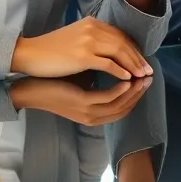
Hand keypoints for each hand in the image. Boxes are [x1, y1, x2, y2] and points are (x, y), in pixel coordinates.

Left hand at [9, 76, 150, 125]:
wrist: (31, 87)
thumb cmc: (56, 81)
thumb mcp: (82, 81)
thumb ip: (99, 77)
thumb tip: (116, 64)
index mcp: (94, 114)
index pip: (122, 108)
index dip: (136, 95)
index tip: (145, 78)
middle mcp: (93, 117)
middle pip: (125, 108)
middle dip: (140, 92)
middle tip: (150, 76)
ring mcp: (88, 112)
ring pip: (120, 104)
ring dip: (134, 91)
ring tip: (143, 75)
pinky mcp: (83, 103)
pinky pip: (108, 98)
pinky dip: (121, 89)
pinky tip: (127, 77)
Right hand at [12, 17, 153, 79]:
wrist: (30, 54)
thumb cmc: (52, 50)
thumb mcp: (76, 38)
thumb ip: (94, 40)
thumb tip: (113, 51)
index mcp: (92, 23)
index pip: (120, 35)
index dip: (134, 49)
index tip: (142, 61)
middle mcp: (92, 28)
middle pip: (124, 43)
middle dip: (138, 58)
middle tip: (149, 71)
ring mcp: (88, 41)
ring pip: (120, 52)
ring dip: (134, 65)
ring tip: (142, 77)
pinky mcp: (82, 56)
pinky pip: (108, 64)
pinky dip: (121, 71)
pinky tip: (128, 79)